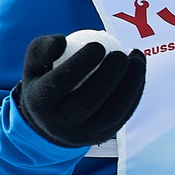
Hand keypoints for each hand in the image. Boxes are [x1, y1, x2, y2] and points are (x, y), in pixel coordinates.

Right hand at [15, 33, 145, 148]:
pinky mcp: (105, 135)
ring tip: (136, 60)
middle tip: (120, 54)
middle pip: (88, 101)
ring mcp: (85, 133)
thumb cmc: (46, 82)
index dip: (80, 63)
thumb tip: (63, 39)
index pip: (60, 83)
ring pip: (112, 112)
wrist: (52, 122)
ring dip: (130, 84)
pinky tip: (139, 69)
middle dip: (108, 76)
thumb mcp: (35, 65)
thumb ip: (43, 48)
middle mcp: (60, 124)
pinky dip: (135, 91)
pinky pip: (124, 114)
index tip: (98, 45)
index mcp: (40, 103)